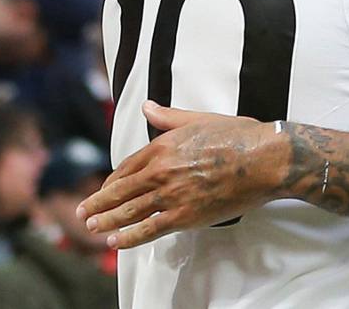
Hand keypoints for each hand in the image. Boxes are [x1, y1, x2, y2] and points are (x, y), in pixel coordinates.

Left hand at [78, 101, 284, 247]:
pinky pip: (148, 230)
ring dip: (106, 221)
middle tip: (83, 213)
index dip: (111, 181)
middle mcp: (161, 171)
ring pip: (128, 212)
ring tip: (92, 228)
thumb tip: (147, 107)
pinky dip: (129, 238)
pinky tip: (115, 242)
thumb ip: (169, 117)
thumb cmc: (239, 136)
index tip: (104, 189)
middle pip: (120, 191)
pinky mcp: (185, 216)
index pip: (126, 167)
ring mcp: (171, 195)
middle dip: (98, 204)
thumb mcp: (199, 120)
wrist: (265, 159)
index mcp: (163, 146)